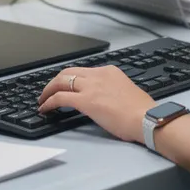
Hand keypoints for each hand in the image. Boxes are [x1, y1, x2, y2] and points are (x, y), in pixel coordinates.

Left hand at [37, 65, 154, 142]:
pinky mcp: (86, 101)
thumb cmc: (142, 112)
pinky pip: (60, 98)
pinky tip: (45, 108)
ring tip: (43, 100)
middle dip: (55, 81)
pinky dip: (49, 102)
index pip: (83, 71)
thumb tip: (103, 100)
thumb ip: (112, 92)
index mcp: (110, 71)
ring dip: (48, 90)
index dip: (70, 78)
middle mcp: (99, 75)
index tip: (64, 86)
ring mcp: (91, 87)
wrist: (146, 119)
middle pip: (68, 72)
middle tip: (48, 91)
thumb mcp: (126, 93)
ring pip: (61, 82)